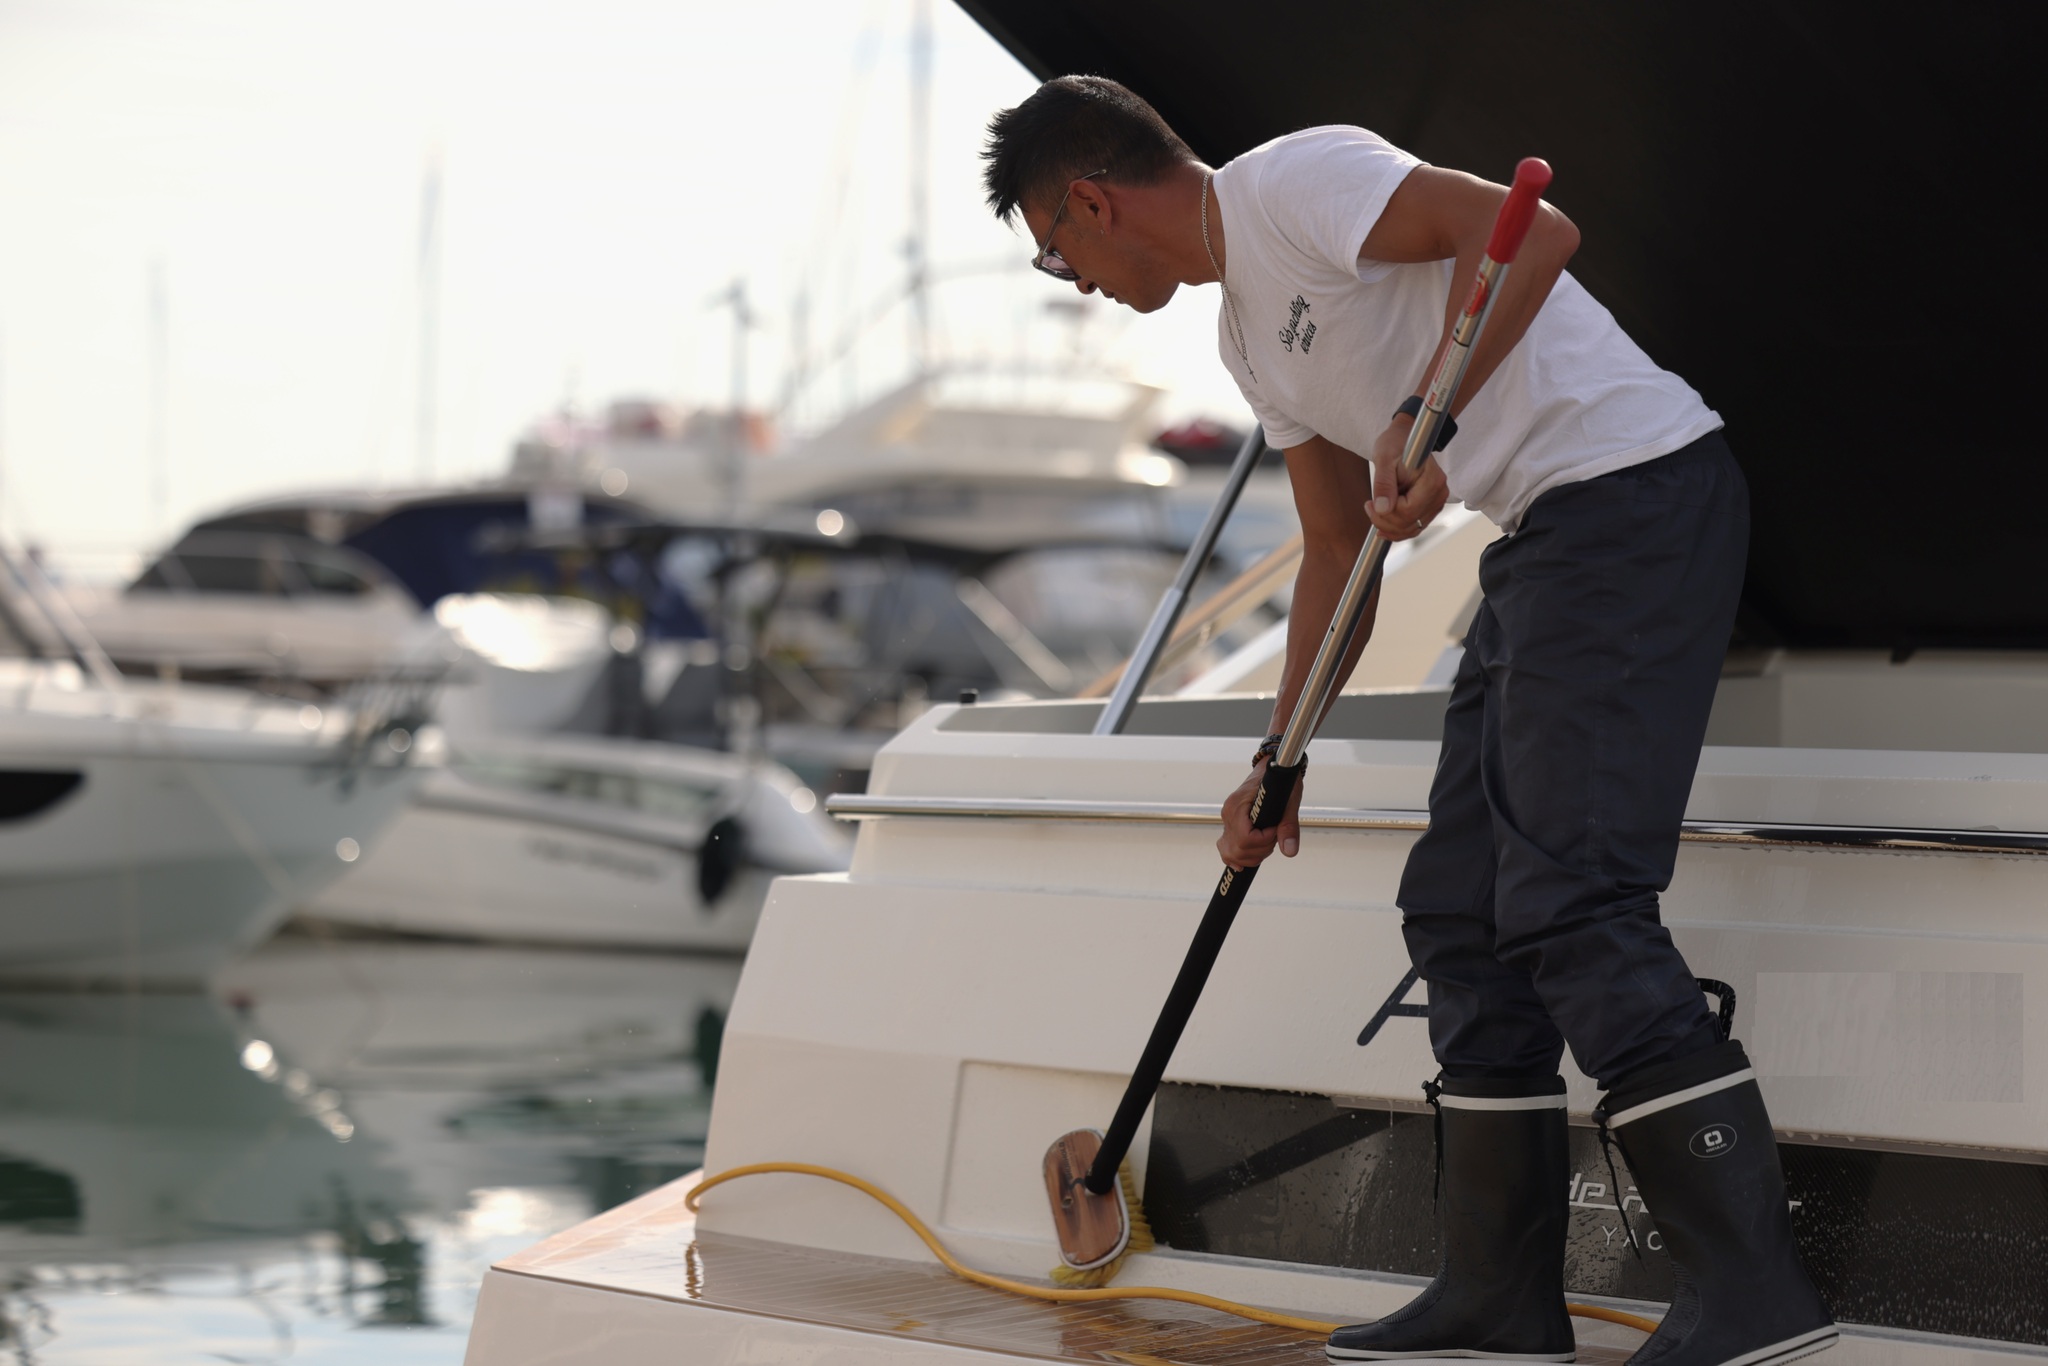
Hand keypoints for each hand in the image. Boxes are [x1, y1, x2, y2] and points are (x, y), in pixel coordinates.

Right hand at [1216, 758, 1303, 868]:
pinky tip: (1247, 861)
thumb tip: (1290, 851)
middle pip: (1238, 849)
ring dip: (1252, 856)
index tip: (1276, 829)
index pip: (1245, 838)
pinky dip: (1238, 858)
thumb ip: (1288, 826)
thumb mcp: (1289, 801)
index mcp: (1238, 805)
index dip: (1264, 840)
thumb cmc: (1281, 780)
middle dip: (1260, 850)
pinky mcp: (1230, 826)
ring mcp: (1227, 821)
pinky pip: (1227, 850)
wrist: (1274, 768)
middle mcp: (1228, 814)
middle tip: (1274, 835)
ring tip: (1267, 842)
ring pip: (1231, 853)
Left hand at [1367, 416, 1449, 541]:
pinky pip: (1414, 526)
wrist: (1405, 439)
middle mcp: (1439, 493)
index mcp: (1431, 480)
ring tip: (1374, 511)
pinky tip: (1383, 521)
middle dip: (1384, 521)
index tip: (1370, 502)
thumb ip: (1384, 484)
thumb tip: (1382, 508)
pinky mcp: (1430, 507)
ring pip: (1412, 529)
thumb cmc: (1395, 443)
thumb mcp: (1384, 459)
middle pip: (1410, 523)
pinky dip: (1397, 528)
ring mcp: (1436, 502)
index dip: (1386, 513)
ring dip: (1389, 527)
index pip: (1408, 510)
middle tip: (1369, 506)